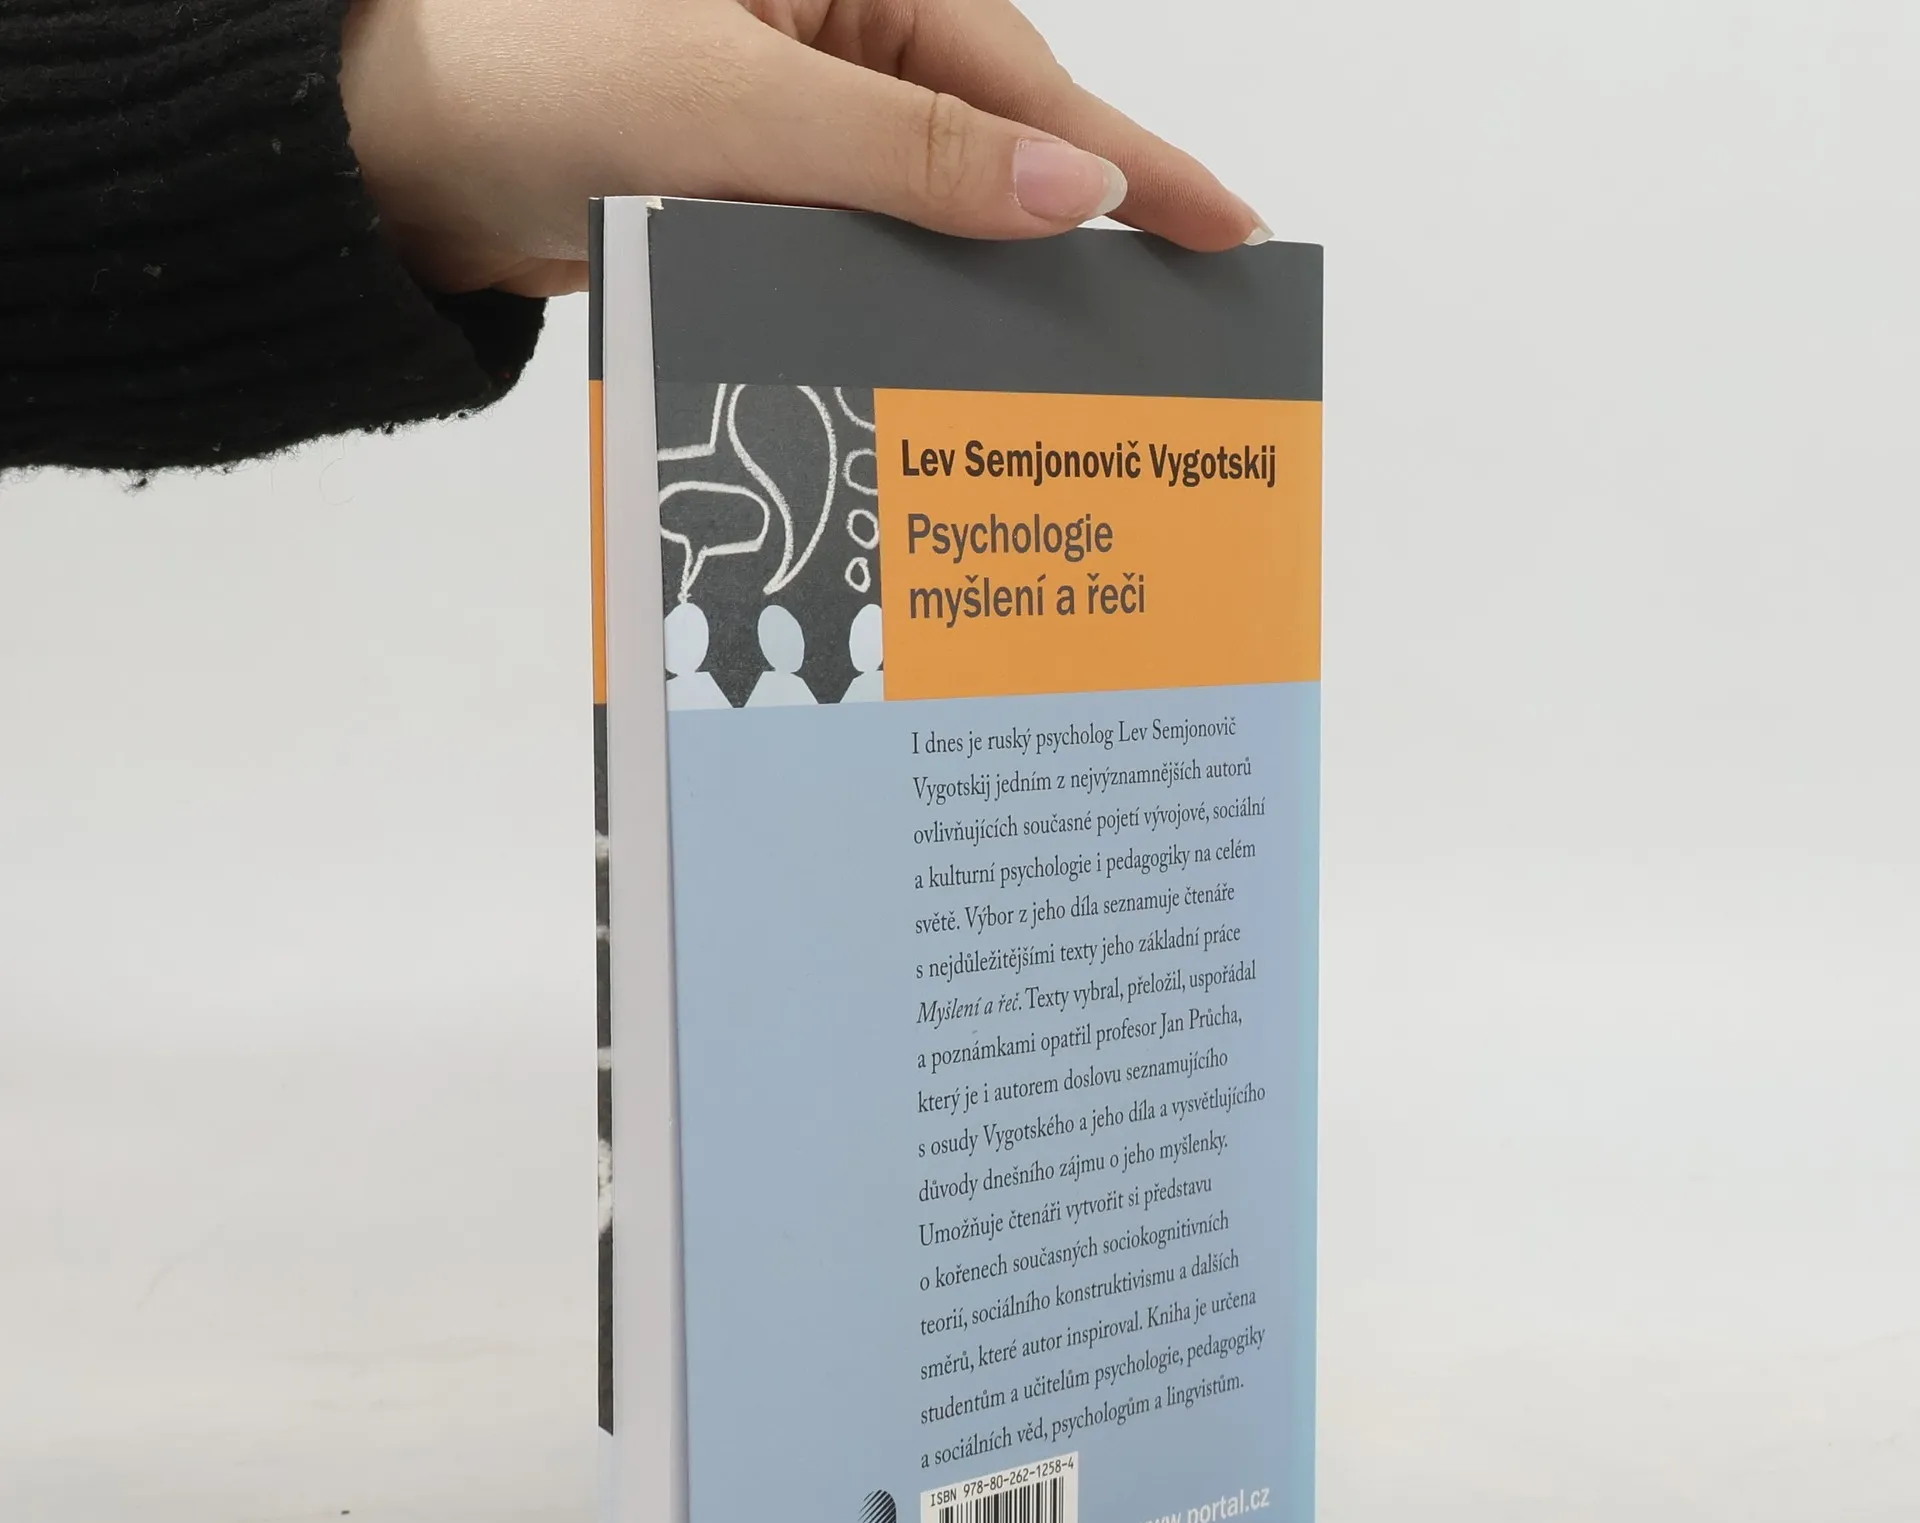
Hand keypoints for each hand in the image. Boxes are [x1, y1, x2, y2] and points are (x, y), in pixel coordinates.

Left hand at [339, 0, 1267, 297]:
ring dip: (975, 281)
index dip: (1120, 160)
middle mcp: (831, 28)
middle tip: (1165, 322)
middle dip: (1061, 231)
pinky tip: (935, 355)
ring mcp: (794, 110)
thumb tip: (1061, 191)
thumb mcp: (732, 106)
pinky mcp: (755, 182)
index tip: (1220, 224)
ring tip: (1061, 367)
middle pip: (987, 137)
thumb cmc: (529, 78)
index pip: (1014, 73)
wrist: (390, 152)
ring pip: (925, 205)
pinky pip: (857, 241)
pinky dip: (895, 297)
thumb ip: (903, 152)